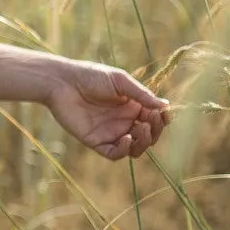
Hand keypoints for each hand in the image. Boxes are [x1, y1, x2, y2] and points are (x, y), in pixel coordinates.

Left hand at [45, 60, 170, 160]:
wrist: (63, 83)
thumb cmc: (91, 76)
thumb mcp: (120, 81)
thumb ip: (142, 95)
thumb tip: (166, 105)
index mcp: (132, 106)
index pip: (154, 119)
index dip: (162, 120)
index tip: (164, 114)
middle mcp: (124, 121)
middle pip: (148, 136)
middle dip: (154, 131)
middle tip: (150, 120)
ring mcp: (111, 132)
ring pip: (135, 148)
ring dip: (144, 142)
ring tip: (141, 128)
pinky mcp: (96, 142)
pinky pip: (115, 154)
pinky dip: (124, 150)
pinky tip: (126, 139)